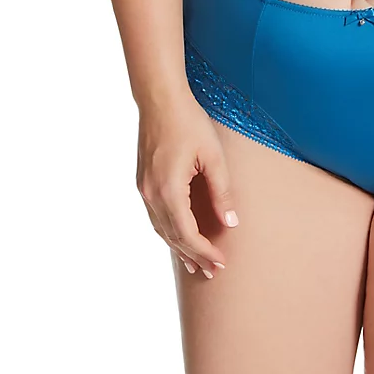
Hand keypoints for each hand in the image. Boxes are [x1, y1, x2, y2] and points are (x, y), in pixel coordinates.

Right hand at [136, 92, 239, 278]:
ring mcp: (144, 189)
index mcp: (169, 190)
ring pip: (161, 229)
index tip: (221, 263)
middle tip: (212, 272)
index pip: (187, 233)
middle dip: (193, 255)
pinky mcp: (143, 182)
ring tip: (196, 263)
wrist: (160, 101)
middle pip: (172, 236)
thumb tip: (231, 222)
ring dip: (179, 247)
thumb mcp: (213, 156)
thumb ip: (222, 191)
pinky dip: (168, 231)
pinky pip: (155, 217)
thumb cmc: (189, 123)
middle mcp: (151, 194)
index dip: (205, 251)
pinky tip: (178, 236)